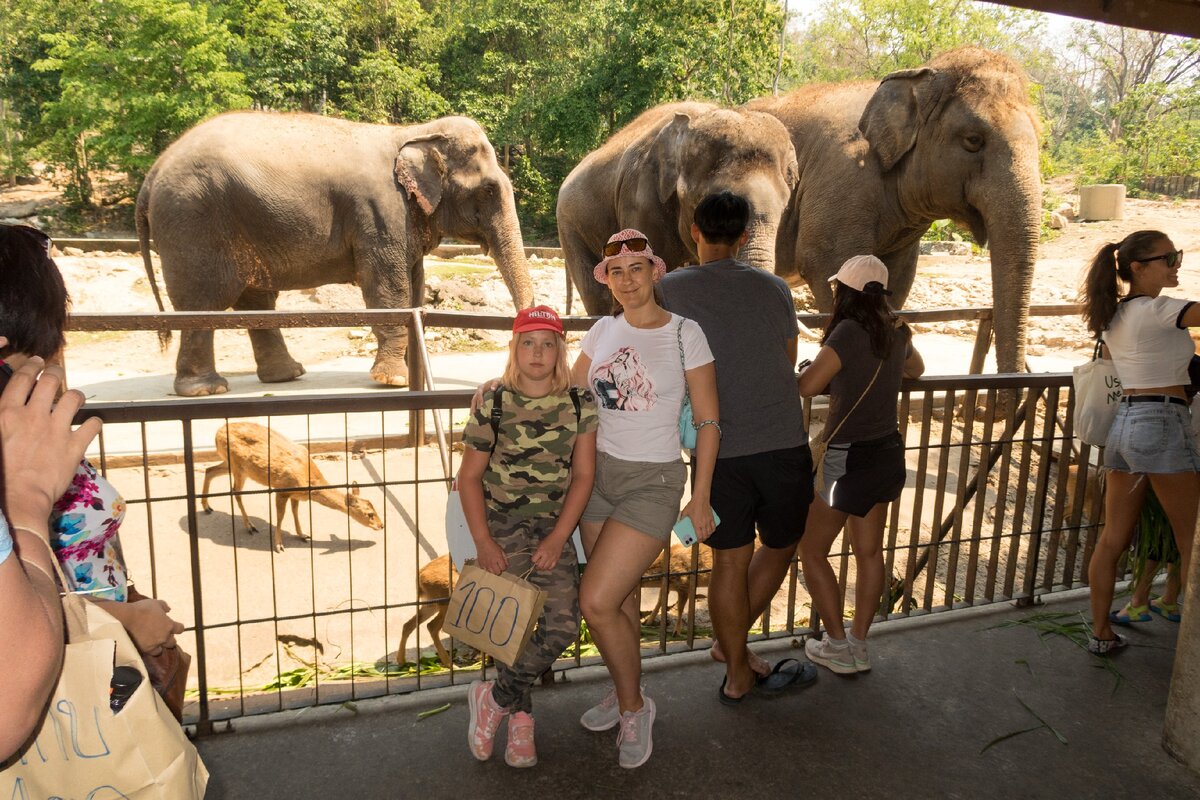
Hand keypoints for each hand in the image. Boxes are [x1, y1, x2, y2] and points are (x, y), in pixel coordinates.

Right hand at [0, 358, 100, 528]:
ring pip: (74, 398)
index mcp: (7, 413)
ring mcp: (56, 430)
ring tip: (73, 399)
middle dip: (56, 373)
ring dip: (75, 396)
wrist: (17, 499)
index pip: (23, 378)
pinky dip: (94, 423)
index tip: (38, 362)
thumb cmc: (0, 472)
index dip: (32, 366)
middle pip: (51, 380)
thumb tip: (8, 409)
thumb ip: (3, 417)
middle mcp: (34, 416)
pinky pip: (93, 425)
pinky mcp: (74, 446)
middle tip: (57, 374)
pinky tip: (91, 425)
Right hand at [126, 598, 184, 654]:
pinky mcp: (145, 650)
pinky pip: (150, 653)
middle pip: (172, 642)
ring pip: (161, 650)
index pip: (180, 629)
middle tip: (161, 635)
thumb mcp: (155, 603)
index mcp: (169, 625)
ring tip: (153, 643)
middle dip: (168, 639)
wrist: (126, 618)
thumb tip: (169, 610)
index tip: (173, 626)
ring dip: (159, 647)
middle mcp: (164, 636)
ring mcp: (155, 644)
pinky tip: (145, 646)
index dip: (177, 627)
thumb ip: (164, 606)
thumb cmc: (142, 609)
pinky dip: (149, 650)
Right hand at [469, 378, 502, 413]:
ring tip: (471, 414)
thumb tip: (492, 389)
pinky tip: (475, 412)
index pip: (479, 393)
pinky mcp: (480, 397)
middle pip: (474, 398)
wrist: (497, 382)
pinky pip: (476, 402)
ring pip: (474, 401)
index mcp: (482, 387)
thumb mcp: (497, 381)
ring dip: (473, 407)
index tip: (482, 405)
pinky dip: (475, 407)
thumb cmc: (497, 381)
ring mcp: (479, 394)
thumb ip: (495, 384)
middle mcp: (479, 390)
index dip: (480, 399)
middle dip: (473, 405)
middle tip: (473, 412)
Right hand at [474, 538, 508, 574]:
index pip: (503, 568)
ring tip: (493, 565)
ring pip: (491, 572)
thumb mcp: (501, 550)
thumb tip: (507, 564)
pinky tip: (487, 564)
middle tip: (498, 567)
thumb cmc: (492, 545)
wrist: (483, 542)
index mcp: (498, 559)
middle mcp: (492, 563)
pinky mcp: (481, 564)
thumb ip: (505, 558)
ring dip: (493, 570)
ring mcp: (486, 564)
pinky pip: (484, 570)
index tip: (503, 565)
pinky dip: (486, 568)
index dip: (504, 567)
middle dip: (499, 570)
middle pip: (497, 573)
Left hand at [531, 536, 567, 570]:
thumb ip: (537, 552)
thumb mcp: (540, 544)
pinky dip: (548, 567)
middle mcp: (546, 556)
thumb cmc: (549, 539)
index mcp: (541, 551)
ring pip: (545, 567)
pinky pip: (552, 567)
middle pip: (539, 565)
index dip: (533, 560)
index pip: (533, 560)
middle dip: (537, 566)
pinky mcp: (556, 559)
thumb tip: (535, 558)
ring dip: (542, 568)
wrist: (558, 538)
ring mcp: (552, 558)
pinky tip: (547, 565)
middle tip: (536, 565)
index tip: (533, 559)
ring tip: (541, 566)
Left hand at [679, 498, 715, 541]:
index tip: (698, 541)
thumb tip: (679, 522)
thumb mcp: (685, 512)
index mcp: (696, 524)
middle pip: (705, 535)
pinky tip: (711, 531)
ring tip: (705, 536)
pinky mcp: (712, 518)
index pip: (699, 535)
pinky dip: (712, 530)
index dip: (699, 540)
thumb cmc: (692, 505)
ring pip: (710, 532)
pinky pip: (713, 527)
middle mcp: (703, 524)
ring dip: (708, 535)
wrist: (701, 498)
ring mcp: (708, 521)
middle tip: (701, 539)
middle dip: (703, 539)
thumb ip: (682, 518)